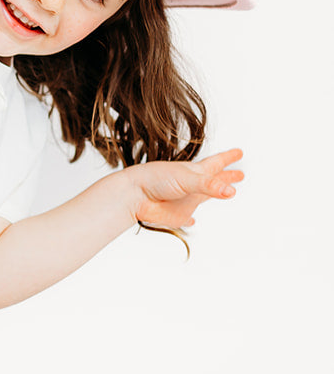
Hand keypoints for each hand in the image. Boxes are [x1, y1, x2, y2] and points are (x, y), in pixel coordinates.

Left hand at [129, 148, 244, 229]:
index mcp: (194, 172)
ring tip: (223, 192)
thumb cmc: (156, 179)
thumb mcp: (187, 178)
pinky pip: (186, 218)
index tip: (239, 152)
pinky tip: (192, 221)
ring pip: (203, 197)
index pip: (216, 163)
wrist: (133, 195)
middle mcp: (191, 186)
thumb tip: (231, 192)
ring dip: (214, 194)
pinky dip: (191, 220)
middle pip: (214, 179)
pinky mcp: (176, 216)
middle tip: (240, 174)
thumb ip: (210, 186)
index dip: (228, 158)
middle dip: (227, 176)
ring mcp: (184, 201)